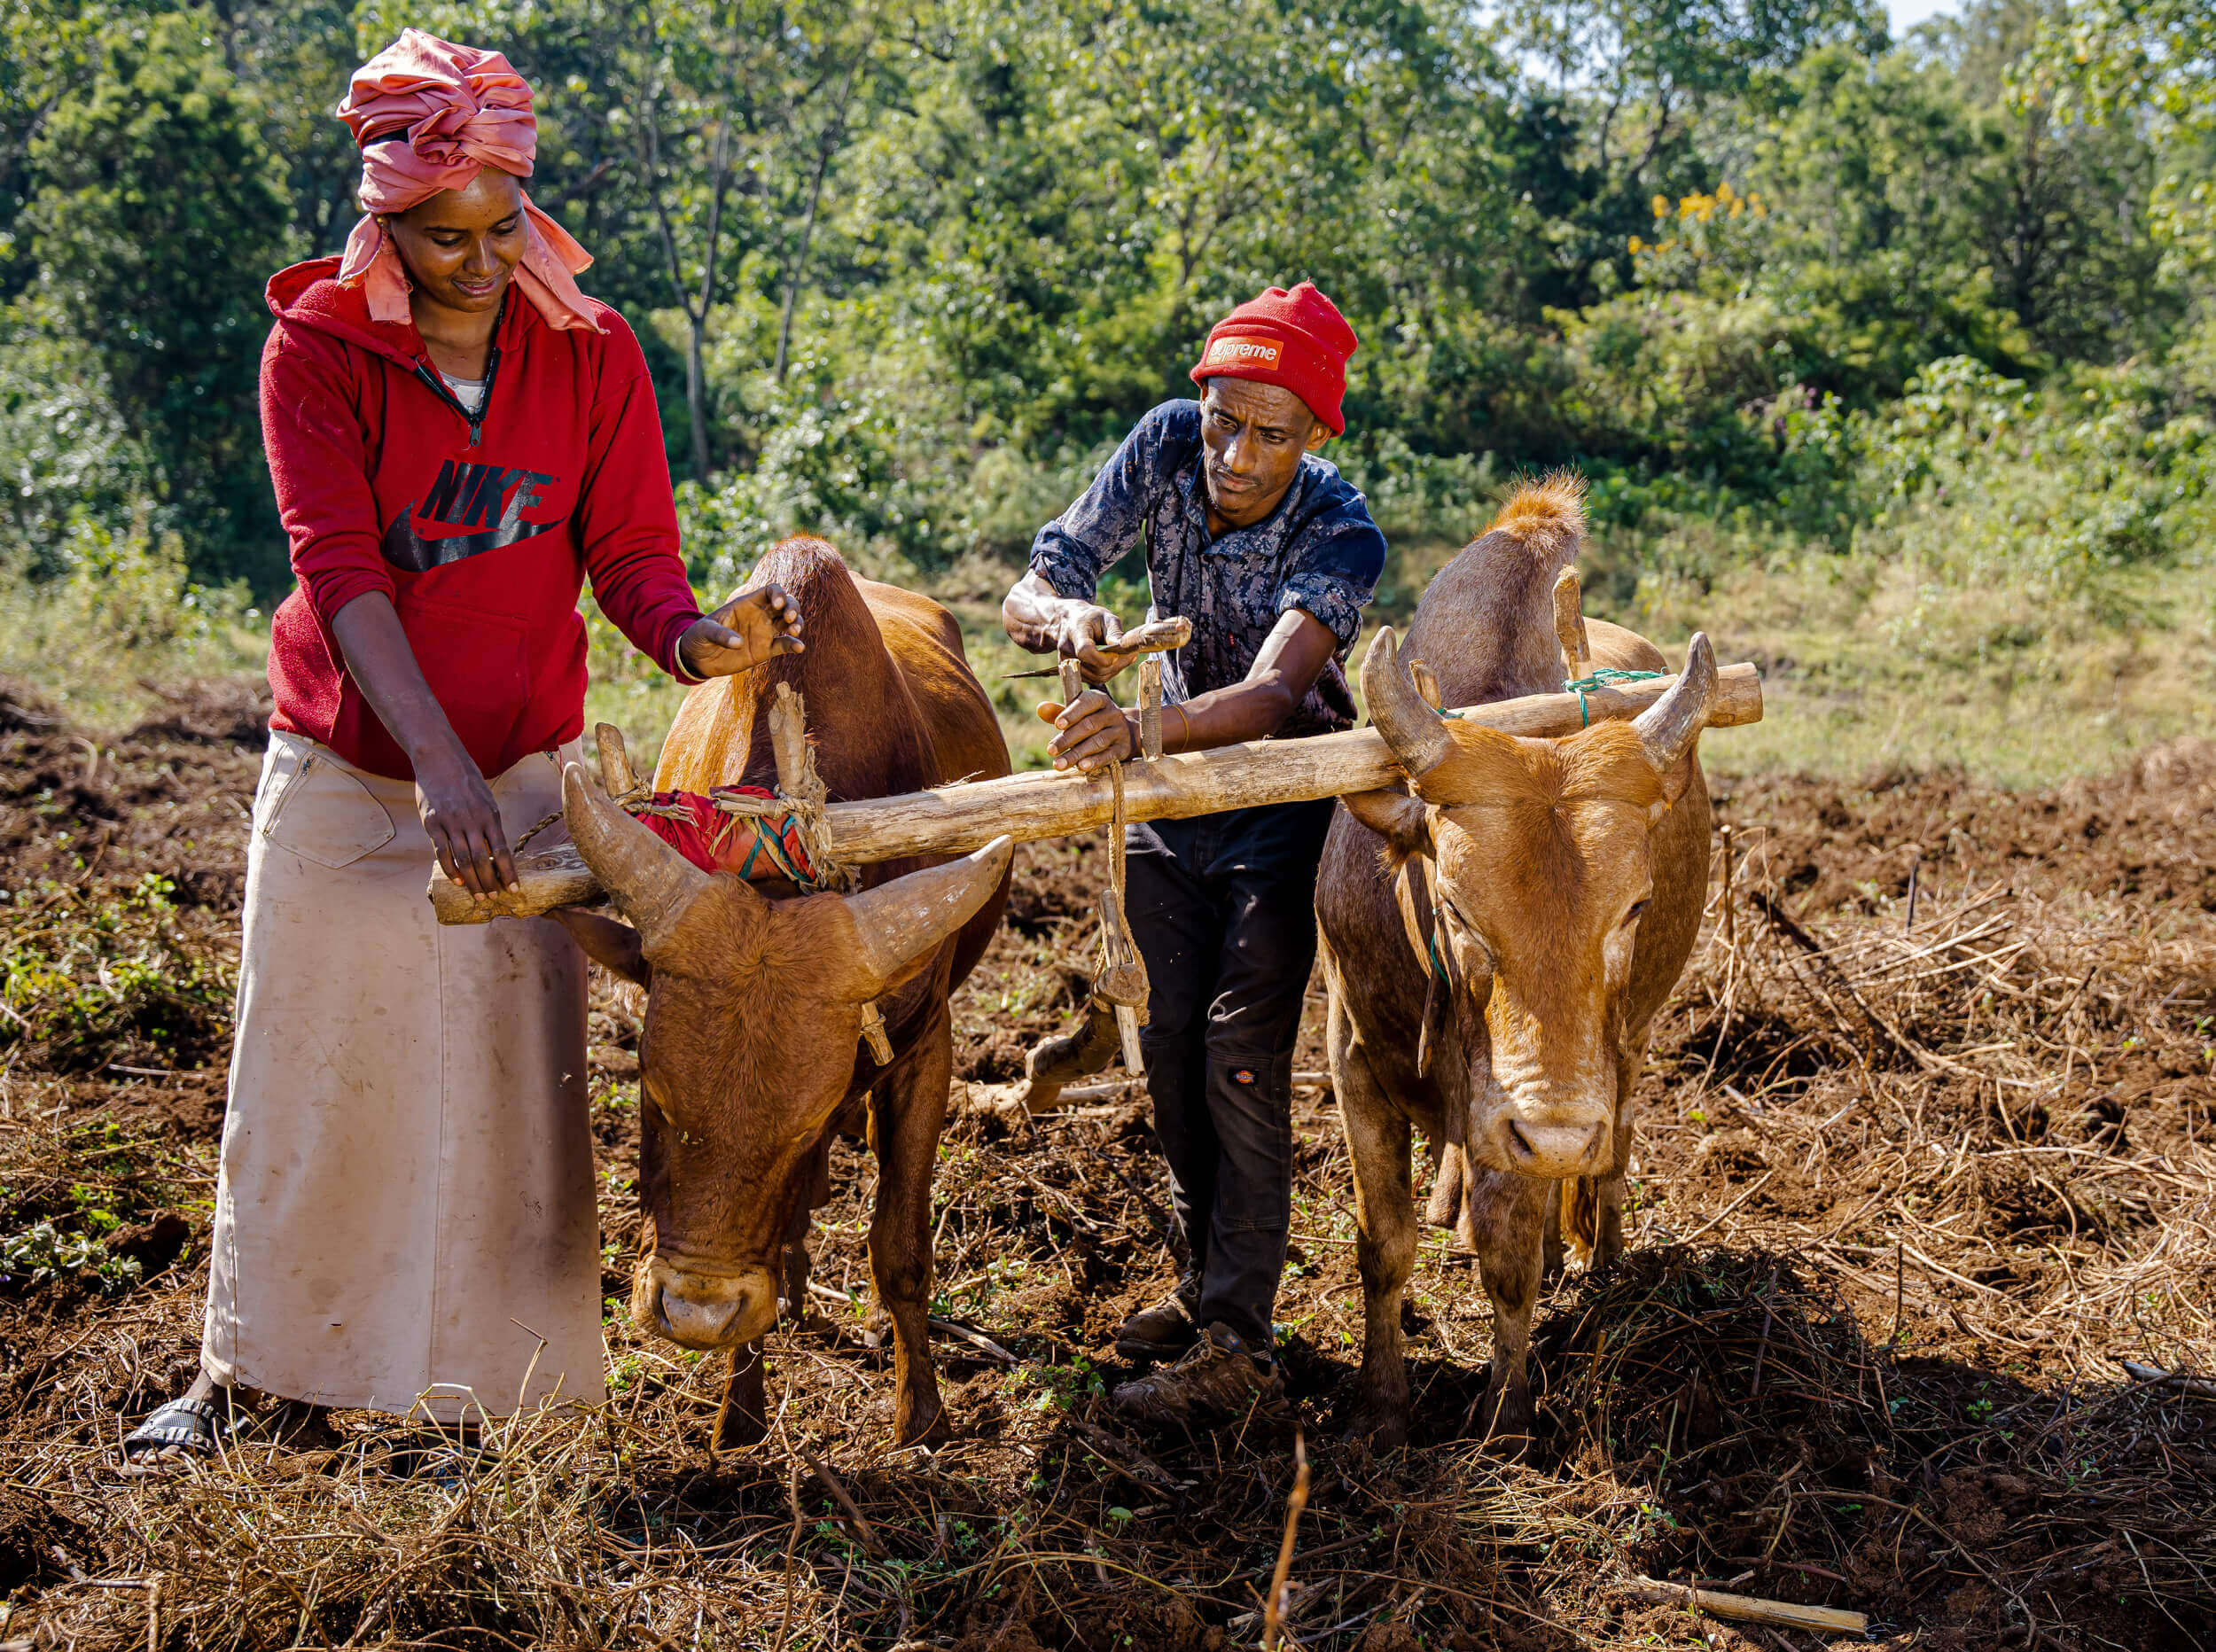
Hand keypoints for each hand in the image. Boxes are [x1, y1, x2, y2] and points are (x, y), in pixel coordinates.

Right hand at [416, 752, 515, 898]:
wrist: (440, 758)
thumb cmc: (466, 781)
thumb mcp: (486, 800)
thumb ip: (489, 825)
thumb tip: (495, 852)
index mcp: (490, 815)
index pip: (503, 850)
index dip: (508, 872)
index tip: (514, 889)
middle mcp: (473, 820)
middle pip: (483, 860)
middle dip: (489, 882)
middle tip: (493, 898)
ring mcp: (451, 821)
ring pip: (464, 859)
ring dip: (472, 881)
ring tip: (478, 895)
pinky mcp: (432, 821)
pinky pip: (442, 851)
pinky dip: (450, 869)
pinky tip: (457, 881)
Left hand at [678, 582, 804, 677]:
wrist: (697, 658)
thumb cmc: (699, 637)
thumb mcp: (704, 632)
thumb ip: (720, 634)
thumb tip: (739, 643)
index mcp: (746, 604)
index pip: (770, 591)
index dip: (778, 594)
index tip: (777, 605)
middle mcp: (759, 616)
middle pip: (786, 604)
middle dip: (793, 607)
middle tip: (789, 618)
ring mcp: (764, 633)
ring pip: (789, 623)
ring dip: (797, 624)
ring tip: (793, 632)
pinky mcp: (765, 651)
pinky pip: (784, 645)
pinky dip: (794, 645)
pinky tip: (799, 648)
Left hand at [1040, 688, 1136, 772]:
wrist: (1129, 733)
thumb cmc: (1095, 721)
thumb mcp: (1080, 713)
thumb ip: (1060, 712)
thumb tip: (1040, 709)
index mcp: (1099, 700)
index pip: (1086, 702)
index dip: (1072, 713)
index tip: (1057, 725)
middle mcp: (1112, 713)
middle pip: (1089, 725)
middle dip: (1068, 739)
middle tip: (1051, 751)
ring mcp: (1119, 731)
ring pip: (1097, 742)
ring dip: (1077, 753)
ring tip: (1059, 764)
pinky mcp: (1123, 749)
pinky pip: (1109, 755)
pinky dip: (1095, 761)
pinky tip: (1081, 766)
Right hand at [1056, 605, 1126, 683]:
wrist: (1071, 622)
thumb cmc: (1090, 618)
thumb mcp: (1105, 617)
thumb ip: (1114, 632)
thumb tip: (1124, 648)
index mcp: (1075, 632)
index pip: (1085, 651)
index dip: (1103, 658)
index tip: (1117, 655)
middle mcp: (1067, 650)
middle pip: (1093, 668)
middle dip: (1115, 665)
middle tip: (1131, 656)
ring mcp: (1067, 663)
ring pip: (1095, 677)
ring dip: (1113, 670)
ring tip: (1124, 658)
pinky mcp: (1073, 672)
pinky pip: (1093, 679)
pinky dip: (1107, 673)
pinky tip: (1115, 662)